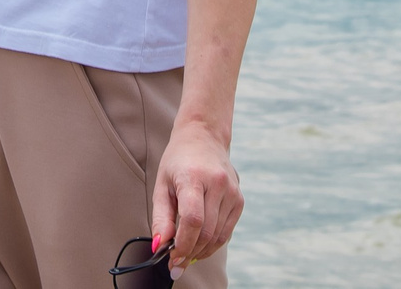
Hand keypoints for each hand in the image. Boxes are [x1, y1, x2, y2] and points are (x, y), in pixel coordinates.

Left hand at [149, 120, 241, 272]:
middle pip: (206, 231)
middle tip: (176, 263)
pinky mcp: (239, 199)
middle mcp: (218, 183)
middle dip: (190, 253)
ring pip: (218, 236)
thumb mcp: (162, 185)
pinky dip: (213, 243)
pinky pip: (227, 231)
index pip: (193, 220)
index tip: (172, 259)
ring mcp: (232, 191)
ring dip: (201, 251)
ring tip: (186, 254)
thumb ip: (161, 217)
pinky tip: (200, 244)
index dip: (183, 245)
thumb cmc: (178, 161)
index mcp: (194, 177)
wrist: (204, 137)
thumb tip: (160, 246)